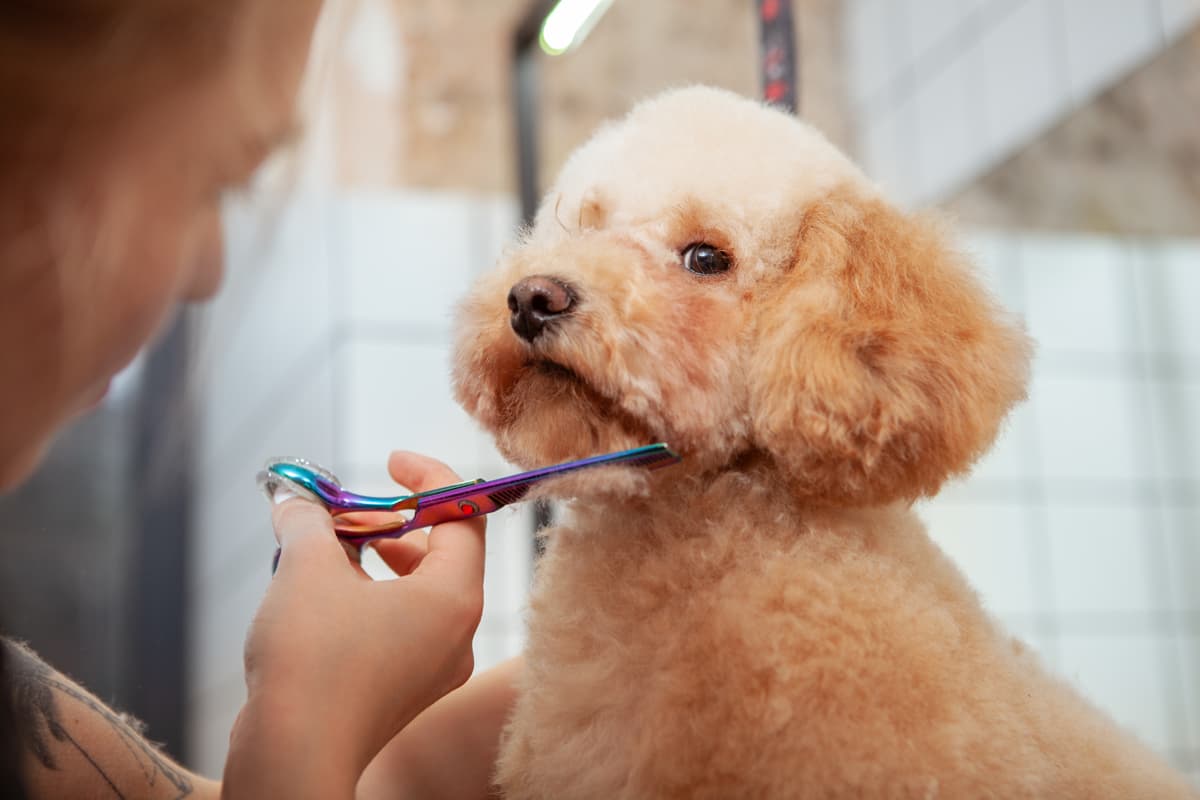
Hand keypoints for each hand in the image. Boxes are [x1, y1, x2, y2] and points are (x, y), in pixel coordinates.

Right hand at [223, 452, 485, 798]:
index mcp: (456, 597)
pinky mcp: (402, 691)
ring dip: (374, 560)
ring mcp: (433, 668)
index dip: (431, 478)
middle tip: (345, 510)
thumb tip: (296, 503)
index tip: (393, 461)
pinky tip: (321, 594)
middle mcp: (457, 633)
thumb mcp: (308, 568)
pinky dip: (368, 598)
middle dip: (391, 521)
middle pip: (440, 553)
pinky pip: (398, 626)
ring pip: (416, 591)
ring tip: (325, 549)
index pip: (465, 516)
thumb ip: (308, 521)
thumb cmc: (311, 661)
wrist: (293, 756)